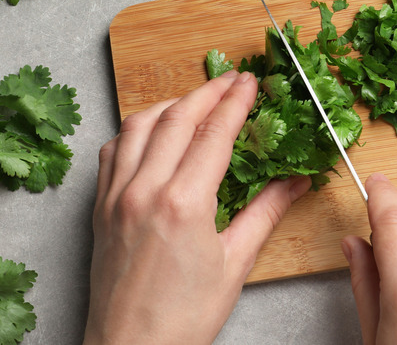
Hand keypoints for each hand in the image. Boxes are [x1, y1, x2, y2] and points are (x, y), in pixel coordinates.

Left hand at [84, 71, 310, 343]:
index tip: (250, 83)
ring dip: (170, 103)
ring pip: (139, 125)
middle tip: (231, 79)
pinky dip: (134, 129)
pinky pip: (113, 150)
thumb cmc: (184, 316)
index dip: (235, 102)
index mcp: (184, 202)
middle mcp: (144, 190)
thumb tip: (296, 183)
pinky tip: (150, 131)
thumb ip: (266, 212)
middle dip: (207, 92)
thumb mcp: (236, 263)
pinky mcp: (100, 207)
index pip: (214, 133)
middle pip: (177, 118)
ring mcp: (116, 196)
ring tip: (194, 98)